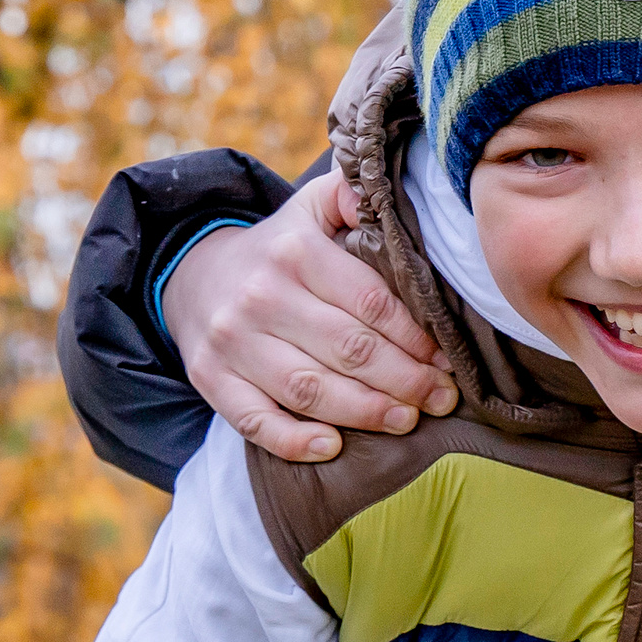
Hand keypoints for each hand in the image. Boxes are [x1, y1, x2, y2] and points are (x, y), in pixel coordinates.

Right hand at [160, 170, 458, 461]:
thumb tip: (387, 194)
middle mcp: (261, 297)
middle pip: (348, 349)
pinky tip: (333, 448)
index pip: (369, 301)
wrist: (192, 274)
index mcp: (295, 254)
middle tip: (443, 398)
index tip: (448, 359)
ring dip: (365, 412)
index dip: (415, 335)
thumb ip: (352, 196)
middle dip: (405, 379)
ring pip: (310, 388)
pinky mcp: (210, 380)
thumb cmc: (277, 249)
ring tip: (407, 421)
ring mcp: (232, 343)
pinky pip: (255, 420)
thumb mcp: (310, 209)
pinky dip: (294, 440)